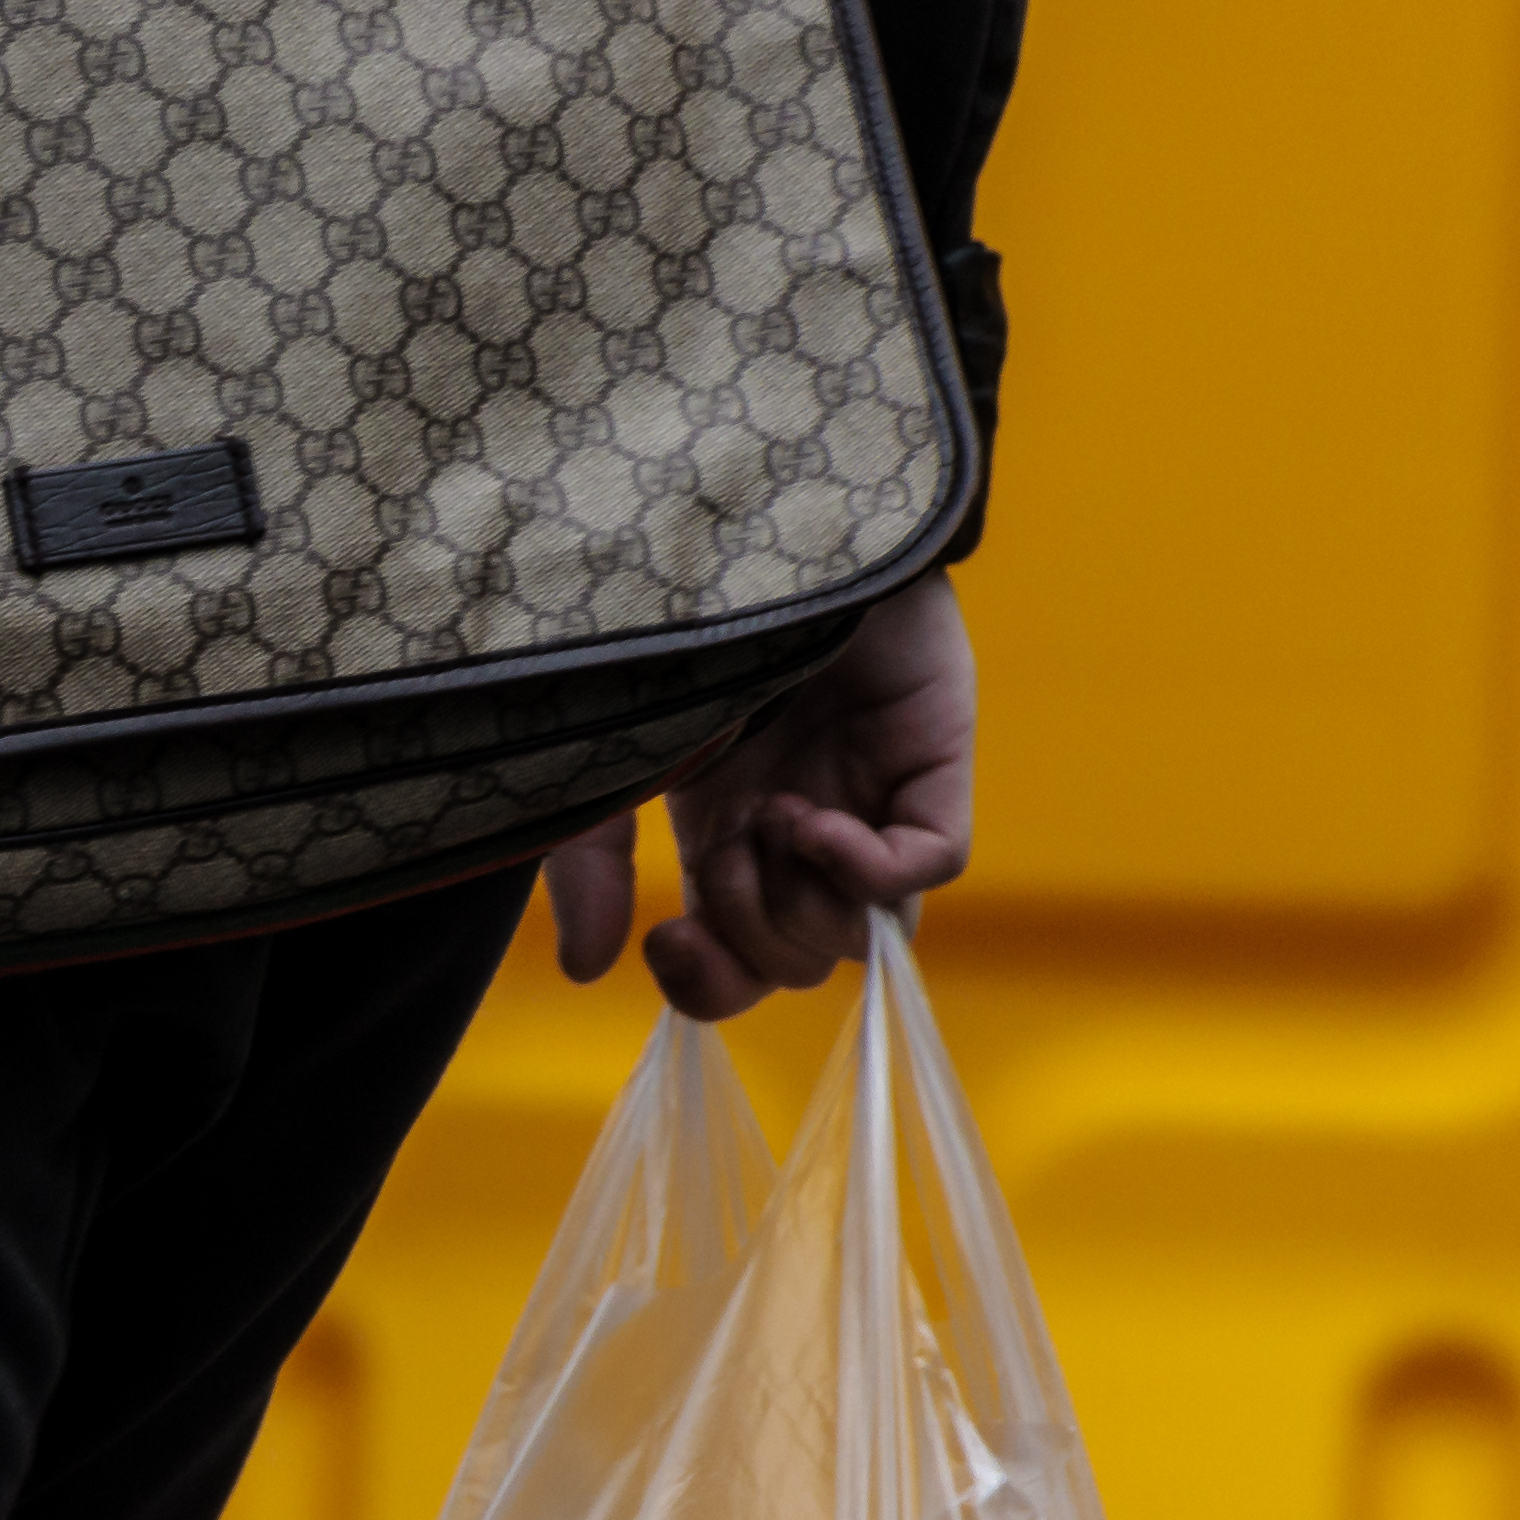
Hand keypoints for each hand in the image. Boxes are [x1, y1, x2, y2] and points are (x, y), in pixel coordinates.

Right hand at [549, 574, 972, 1019]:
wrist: (736, 532)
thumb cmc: (663, 637)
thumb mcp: (600, 769)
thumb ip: (589, 873)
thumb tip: (587, 971)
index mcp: (727, 839)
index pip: (743, 968)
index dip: (711, 987)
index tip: (667, 937)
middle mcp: (802, 829)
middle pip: (802, 960)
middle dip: (752, 933)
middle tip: (724, 848)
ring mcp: (872, 795)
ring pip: (868, 932)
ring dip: (803, 901)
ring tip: (768, 816)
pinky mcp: (931, 756)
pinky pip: (932, 863)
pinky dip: (873, 870)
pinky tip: (818, 821)